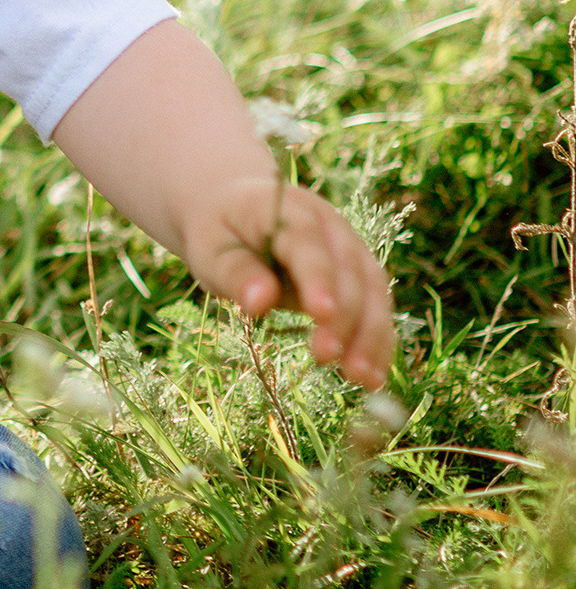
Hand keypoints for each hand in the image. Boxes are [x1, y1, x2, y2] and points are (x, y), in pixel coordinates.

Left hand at [182, 174, 394, 389]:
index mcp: (285, 209)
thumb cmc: (221, 235)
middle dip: (343, 316)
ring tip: (362, 379)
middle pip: (347, 268)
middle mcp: (327, 223)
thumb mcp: (211, 250)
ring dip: (371, 334)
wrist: (237, 212)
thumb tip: (258, 302)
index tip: (321, 314)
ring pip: (372, 288)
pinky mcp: (357, 272)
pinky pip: (375, 305)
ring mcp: (347, 246)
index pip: (307, 242)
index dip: (318, 277)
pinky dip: (377, 340)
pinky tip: (372, 376)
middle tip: (325, 358)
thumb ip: (235, 273)